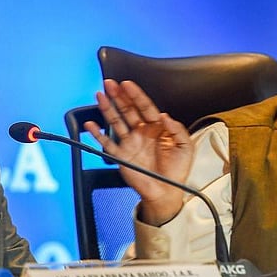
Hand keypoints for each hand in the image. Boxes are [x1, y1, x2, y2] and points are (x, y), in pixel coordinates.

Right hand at [84, 79, 192, 225]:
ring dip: (107, 108)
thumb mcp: (185, 147)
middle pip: (128, 110)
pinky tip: (91, 124)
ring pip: (116, 121)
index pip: (145, 107)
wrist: (166, 192)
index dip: (136, 95)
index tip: (128, 85)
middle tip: (110, 84)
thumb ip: (177, 129)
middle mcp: (142, 132)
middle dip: (119, 96)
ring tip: (100, 96)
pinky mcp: (120, 156)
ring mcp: (130, 143)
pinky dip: (97, 134)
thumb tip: (165, 115)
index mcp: (157, 128)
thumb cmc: (176, 171)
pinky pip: (106, 143)